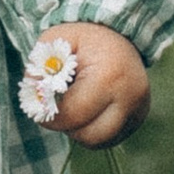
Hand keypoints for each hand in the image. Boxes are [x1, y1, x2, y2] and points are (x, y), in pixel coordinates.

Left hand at [45, 23, 148, 146]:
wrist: (119, 31)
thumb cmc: (83, 38)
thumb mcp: (55, 42)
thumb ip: (38, 69)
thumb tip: (33, 98)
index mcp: (109, 77)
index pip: (74, 115)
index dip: (51, 118)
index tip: (41, 110)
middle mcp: (131, 96)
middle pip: (91, 136)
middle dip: (68, 128)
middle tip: (57, 111)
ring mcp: (139, 108)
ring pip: (102, 141)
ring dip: (81, 132)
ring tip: (74, 108)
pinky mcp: (140, 116)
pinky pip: (112, 137)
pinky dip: (94, 130)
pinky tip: (88, 111)